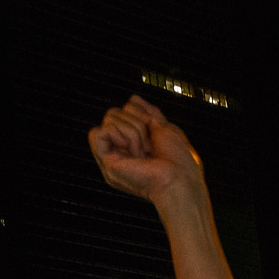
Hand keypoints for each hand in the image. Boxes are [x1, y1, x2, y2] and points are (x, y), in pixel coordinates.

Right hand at [89, 96, 205, 206]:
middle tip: (148, 146)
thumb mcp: (164, 128)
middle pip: (113, 113)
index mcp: (131, 144)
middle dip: (136, 122)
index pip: (124, 111)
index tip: (154, 134)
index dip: (140, 115)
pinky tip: (133, 152)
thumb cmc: (179, 160)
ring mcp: (111, 157)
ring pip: (108, 119)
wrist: (180, 178)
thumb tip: (132, 99)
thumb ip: (148, 114)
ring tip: (143, 152)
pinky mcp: (106, 163)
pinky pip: (99, 132)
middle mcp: (118, 151)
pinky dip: (121, 136)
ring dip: (133, 131)